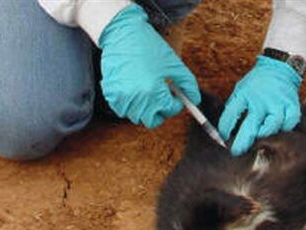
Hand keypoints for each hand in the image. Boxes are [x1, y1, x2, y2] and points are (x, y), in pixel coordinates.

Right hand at [98, 4, 199, 127]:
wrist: (121, 33)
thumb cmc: (150, 48)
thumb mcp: (174, 64)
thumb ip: (188, 85)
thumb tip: (195, 100)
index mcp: (154, 91)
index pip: (169, 110)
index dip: (176, 104)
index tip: (176, 97)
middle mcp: (136, 98)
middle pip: (152, 121)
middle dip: (160, 112)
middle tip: (163, 100)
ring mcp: (121, 97)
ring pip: (136, 117)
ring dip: (144, 109)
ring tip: (147, 90)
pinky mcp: (110, 93)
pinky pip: (122, 110)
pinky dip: (129, 105)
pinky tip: (133, 90)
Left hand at [218, 56, 301, 155]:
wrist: (279, 67)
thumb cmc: (257, 83)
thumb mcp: (240, 91)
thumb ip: (234, 109)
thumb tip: (225, 131)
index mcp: (245, 94)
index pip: (231, 114)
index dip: (225, 129)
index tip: (224, 138)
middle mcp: (262, 100)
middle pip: (252, 125)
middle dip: (243, 142)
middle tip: (237, 152)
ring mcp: (278, 103)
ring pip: (272, 127)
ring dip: (264, 137)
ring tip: (258, 145)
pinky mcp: (292, 106)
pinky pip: (289, 124)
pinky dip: (283, 130)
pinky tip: (277, 132)